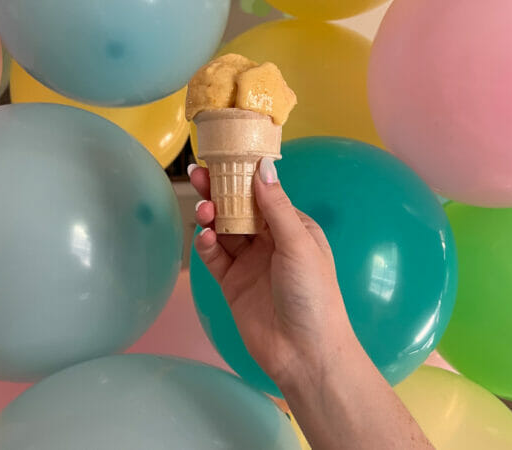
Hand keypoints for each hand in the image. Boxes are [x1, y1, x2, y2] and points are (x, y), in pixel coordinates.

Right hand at [190, 157, 355, 389]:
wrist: (304, 353)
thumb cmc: (312, 292)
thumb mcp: (298, 244)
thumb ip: (276, 206)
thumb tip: (262, 166)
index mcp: (292, 227)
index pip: (263, 194)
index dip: (243, 176)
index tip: (222, 158)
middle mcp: (270, 240)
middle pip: (240, 209)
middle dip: (220, 191)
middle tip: (198, 175)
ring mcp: (250, 262)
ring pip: (225, 230)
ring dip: (212, 216)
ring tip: (203, 210)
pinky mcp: (232, 283)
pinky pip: (216, 258)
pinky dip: (207, 245)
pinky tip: (205, 237)